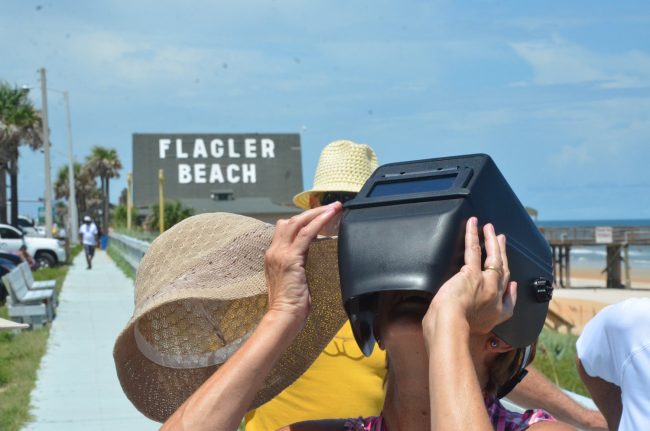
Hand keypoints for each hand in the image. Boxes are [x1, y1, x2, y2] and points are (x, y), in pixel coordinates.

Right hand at [264, 202, 342, 321]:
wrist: (283, 317)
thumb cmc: (290, 305)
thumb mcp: (292, 279)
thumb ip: (297, 265)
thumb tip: (309, 258)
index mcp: (273, 255)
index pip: (285, 229)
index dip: (302, 219)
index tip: (319, 215)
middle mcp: (274, 251)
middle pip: (291, 221)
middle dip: (312, 211)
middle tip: (330, 207)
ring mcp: (280, 253)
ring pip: (298, 222)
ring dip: (317, 212)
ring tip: (334, 207)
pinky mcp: (291, 258)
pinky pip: (306, 233)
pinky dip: (319, 221)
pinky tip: (330, 216)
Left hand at [424, 217, 516, 333]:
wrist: (450, 327)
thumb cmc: (449, 334)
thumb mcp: (461, 333)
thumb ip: (462, 325)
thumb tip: (451, 323)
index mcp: (494, 316)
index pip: (508, 302)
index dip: (511, 290)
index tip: (512, 283)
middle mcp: (494, 299)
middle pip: (503, 272)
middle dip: (503, 256)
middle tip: (501, 242)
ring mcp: (486, 284)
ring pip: (493, 258)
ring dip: (492, 241)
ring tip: (491, 229)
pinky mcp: (472, 273)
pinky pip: (474, 250)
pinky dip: (474, 235)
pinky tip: (474, 224)